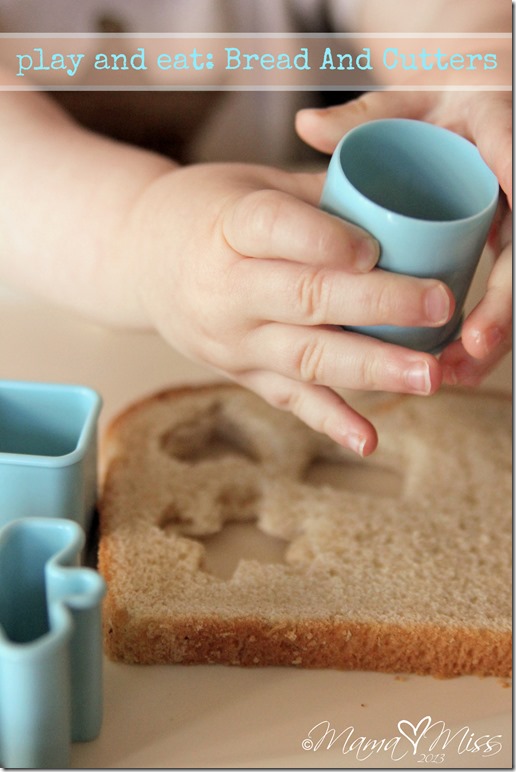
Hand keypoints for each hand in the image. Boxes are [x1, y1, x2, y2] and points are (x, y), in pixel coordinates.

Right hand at [124, 162, 453, 454]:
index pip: (276, 230)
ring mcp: (232, 341)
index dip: (328, 239)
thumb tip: (401, 207)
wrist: (141, 260)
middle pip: (305, 298)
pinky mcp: (241, 373)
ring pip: (307, 357)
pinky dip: (330, 420)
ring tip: (428, 374)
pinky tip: (368, 439)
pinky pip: (288, 398)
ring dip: (372, 368)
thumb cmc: (207, 211)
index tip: (378, 247)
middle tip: (439, 305)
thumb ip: (317, 197)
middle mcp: (226, 289)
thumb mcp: (251, 182)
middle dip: (378, 305)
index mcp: (227, 225)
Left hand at [296, 90, 511, 385]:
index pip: (512, 154)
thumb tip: (306, 127)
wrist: (468, 111)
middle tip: (473, 343)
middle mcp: (512, 180)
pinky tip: (454, 366)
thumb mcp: (404, 103)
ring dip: (490, 333)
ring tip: (455, 372)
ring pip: (509, 283)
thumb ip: (363, 116)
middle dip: (501, 303)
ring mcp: (510, 218)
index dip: (513, 183)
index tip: (506, 222)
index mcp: (497, 128)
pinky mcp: (500, 245)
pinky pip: (496, 295)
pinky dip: (478, 333)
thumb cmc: (437, 105)